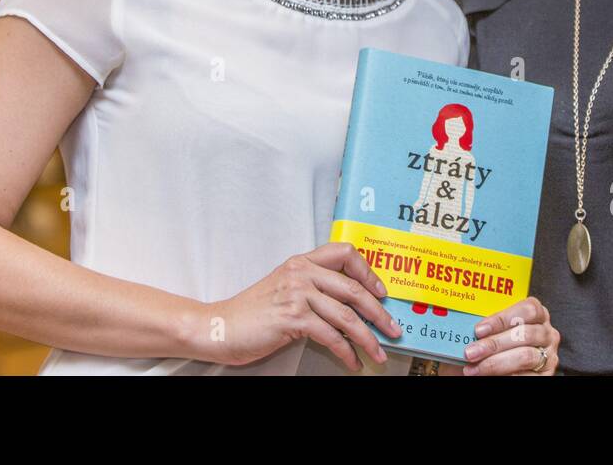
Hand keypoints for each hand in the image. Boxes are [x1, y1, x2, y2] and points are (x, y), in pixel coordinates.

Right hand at [207, 242, 400, 370]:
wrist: (220, 326)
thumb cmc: (253, 312)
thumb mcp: (285, 288)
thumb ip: (313, 287)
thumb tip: (350, 305)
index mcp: (301, 261)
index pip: (345, 252)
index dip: (368, 272)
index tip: (381, 292)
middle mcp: (301, 272)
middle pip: (353, 288)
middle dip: (379, 313)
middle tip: (393, 329)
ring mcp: (296, 293)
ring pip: (346, 315)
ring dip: (368, 338)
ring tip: (378, 352)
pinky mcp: (291, 317)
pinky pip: (330, 335)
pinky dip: (346, 352)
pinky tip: (352, 361)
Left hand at [457, 296, 559, 374]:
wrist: (498, 368)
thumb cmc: (495, 345)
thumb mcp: (492, 330)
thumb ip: (486, 325)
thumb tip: (464, 324)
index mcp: (537, 313)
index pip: (527, 309)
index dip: (501, 319)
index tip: (478, 330)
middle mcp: (547, 333)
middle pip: (523, 334)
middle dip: (493, 344)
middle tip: (470, 352)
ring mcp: (548, 355)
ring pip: (524, 356)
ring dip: (495, 363)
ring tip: (473, 368)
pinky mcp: (546, 375)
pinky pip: (526, 375)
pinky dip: (505, 375)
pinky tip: (487, 376)